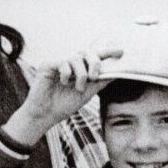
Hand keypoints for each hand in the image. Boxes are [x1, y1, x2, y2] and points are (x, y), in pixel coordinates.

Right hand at [6, 44, 123, 141]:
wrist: (45, 116)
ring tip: (78, 88)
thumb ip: (100, 82)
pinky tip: (63, 83)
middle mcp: (70, 63)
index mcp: (80, 69)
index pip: (95, 56)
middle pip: (88, 52)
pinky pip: (63, 62)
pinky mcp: (48, 64)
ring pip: (77, 58)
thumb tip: (117, 72)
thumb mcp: (87, 93)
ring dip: (81, 74)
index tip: (121, 52)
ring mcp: (59, 62)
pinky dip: (67, 74)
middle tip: (94, 76)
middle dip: (95, 63)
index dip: (108, 52)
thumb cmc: (63, 105)